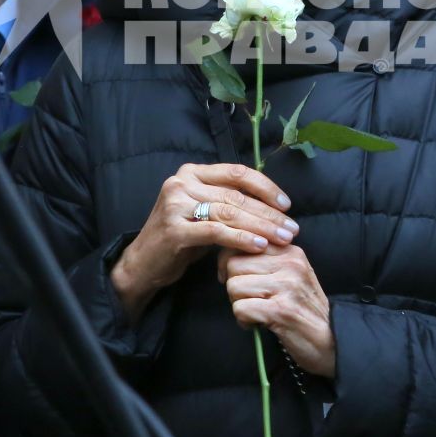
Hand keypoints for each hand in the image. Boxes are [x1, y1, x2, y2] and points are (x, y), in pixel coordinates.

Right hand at [111, 163, 297, 319]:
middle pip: (236, 195)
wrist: (143, 263)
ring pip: (229, 212)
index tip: (287, 204)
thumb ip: (229, 201)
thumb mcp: (203, 212)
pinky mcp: (175, 229)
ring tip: (282, 238)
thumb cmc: (180, 238)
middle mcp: (181, 182)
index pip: (237, 173)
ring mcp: (175, 205)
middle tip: (292, 228)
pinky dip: (241, 239)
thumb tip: (272, 204)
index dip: (265, 187)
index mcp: (191, 172)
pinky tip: (259, 246)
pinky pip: (216, 232)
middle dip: (269, 213)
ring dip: (261, 226)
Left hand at [219, 241, 334, 376]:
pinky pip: (240, 308)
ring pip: (234, 286)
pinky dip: (244, 320)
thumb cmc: (304, 310)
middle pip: (233, 264)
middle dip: (233, 285)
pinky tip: (258, 324)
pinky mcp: (280, 310)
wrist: (330, 341)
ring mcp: (287, 286)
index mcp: (291, 251)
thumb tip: (228, 253)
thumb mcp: (292, 275)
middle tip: (248, 300)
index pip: (244, 242)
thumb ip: (267, 260)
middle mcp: (290, 264)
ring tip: (256, 312)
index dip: (230, 262)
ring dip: (238, 304)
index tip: (237, 278)